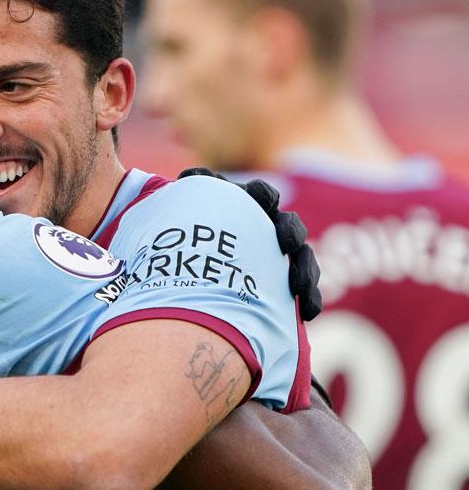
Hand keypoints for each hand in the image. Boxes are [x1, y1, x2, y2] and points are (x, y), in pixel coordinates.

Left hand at [178, 167, 322, 319]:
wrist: (185, 285)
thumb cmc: (183, 243)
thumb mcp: (180, 219)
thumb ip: (190, 196)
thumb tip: (187, 176)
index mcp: (245, 210)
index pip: (261, 195)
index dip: (263, 195)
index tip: (261, 201)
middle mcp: (267, 230)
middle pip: (289, 225)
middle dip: (290, 231)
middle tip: (283, 242)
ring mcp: (279, 258)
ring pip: (302, 257)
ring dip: (303, 269)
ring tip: (297, 286)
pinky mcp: (285, 284)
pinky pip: (305, 289)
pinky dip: (308, 298)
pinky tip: (308, 313)